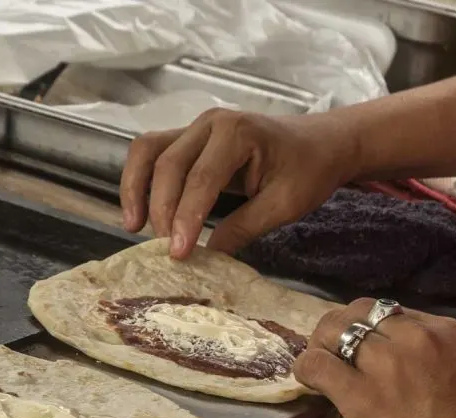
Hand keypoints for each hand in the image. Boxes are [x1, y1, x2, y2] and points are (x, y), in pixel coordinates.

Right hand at [119, 108, 360, 258]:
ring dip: (135, 189)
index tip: (178, 253)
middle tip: (164, 250)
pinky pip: (152, 153)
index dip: (186, 218)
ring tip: (134, 226)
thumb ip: (243, 228)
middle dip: (162, 210)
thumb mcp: (284, 205)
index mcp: (238, 132)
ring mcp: (196, 127)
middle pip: (168, 164)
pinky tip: (138, 211)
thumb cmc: (309, 170)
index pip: (201, 178)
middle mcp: (210, 123)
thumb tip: (206, 256)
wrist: (321, 143)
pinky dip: (139, 180)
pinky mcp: (188, 138)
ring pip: (148, 151)